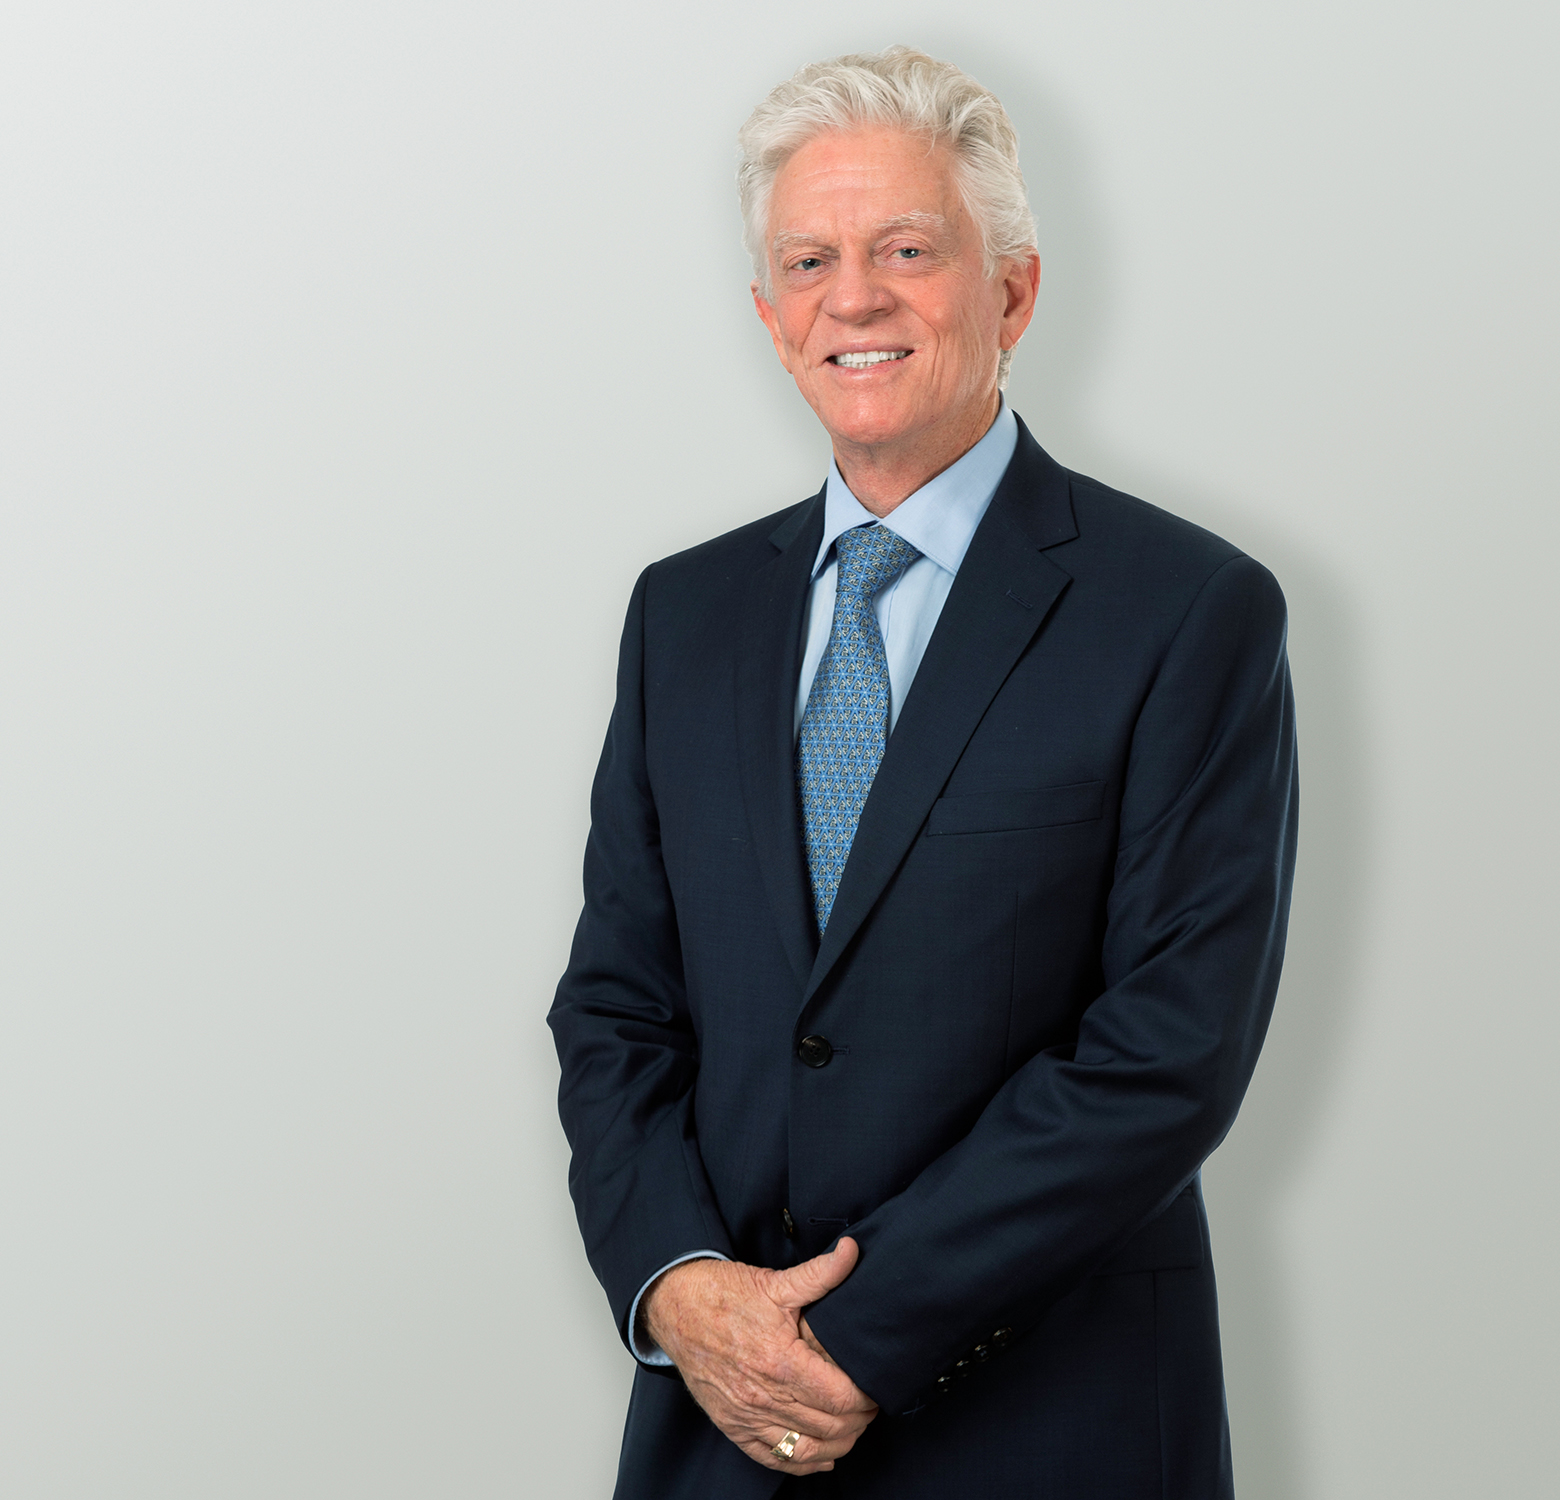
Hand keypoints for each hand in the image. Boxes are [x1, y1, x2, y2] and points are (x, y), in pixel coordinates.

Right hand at [641, 1238, 877, 1473]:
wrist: (674, 1307)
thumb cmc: (723, 1294)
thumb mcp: (775, 1281)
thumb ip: (820, 1274)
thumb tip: (852, 1251)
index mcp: (780, 1361)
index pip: (841, 1397)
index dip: (867, 1396)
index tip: (877, 1385)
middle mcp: (763, 1396)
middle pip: (830, 1427)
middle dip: (859, 1419)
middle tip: (871, 1403)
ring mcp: (746, 1416)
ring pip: (806, 1449)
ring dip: (837, 1443)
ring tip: (853, 1426)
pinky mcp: (732, 1426)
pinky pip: (773, 1458)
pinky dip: (802, 1462)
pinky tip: (820, 1454)